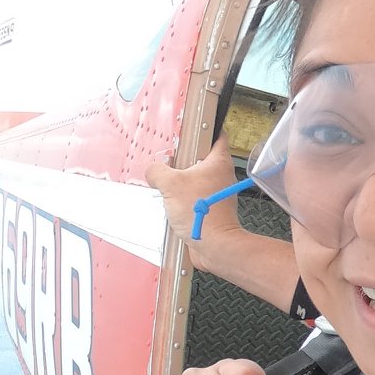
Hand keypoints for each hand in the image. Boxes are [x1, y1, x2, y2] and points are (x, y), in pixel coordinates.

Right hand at [147, 135, 237, 251]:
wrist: (214, 245)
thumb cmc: (201, 213)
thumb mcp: (170, 184)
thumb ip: (157, 171)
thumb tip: (152, 170)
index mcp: (218, 162)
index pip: (217, 135)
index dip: (204, 129)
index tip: (189, 129)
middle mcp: (221, 176)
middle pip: (200, 158)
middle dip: (183, 160)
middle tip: (168, 162)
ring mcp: (216, 193)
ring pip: (195, 179)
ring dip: (180, 182)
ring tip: (167, 185)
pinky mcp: (210, 208)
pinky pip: (193, 197)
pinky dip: (182, 199)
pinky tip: (171, 203)